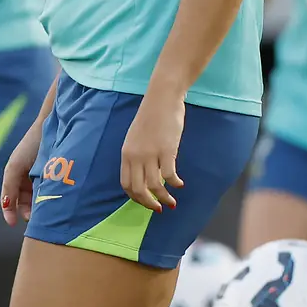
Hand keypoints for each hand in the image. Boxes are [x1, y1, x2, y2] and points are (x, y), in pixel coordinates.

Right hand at [0, 115, 45, 225]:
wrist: (53, 127)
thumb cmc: (31, 145)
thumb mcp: (15, 167)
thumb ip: (9, 187)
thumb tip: (7, 207)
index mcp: (17, 176)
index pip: (12, 200)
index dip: (11, 212)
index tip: (13, 223)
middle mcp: (29, 178)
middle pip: (26, 202)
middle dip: (28, 211)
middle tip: (34, 218)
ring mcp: (43, 178)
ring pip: (39, 200)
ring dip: (39, 207)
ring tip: (44, 211)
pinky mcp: (58, 177)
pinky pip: (52, 193)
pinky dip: (51, 199)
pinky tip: (54, 202)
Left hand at [120, 89, 185, 210]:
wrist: (162, 98)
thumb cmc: (151, 116)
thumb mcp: (136, 137)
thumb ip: (137, 155)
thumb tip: (145, 173)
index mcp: (126, 153)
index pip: (126, 184)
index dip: (135, 197)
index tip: (146, 201)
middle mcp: (135, 156)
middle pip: (138, 189)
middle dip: (149, 203)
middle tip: (159, 208)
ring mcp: (151, 154)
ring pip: (154, 185)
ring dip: (164, 198)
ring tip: (172, 202)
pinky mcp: (167, 150)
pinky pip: (169, 175)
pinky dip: (174, 183)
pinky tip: (180, 184)